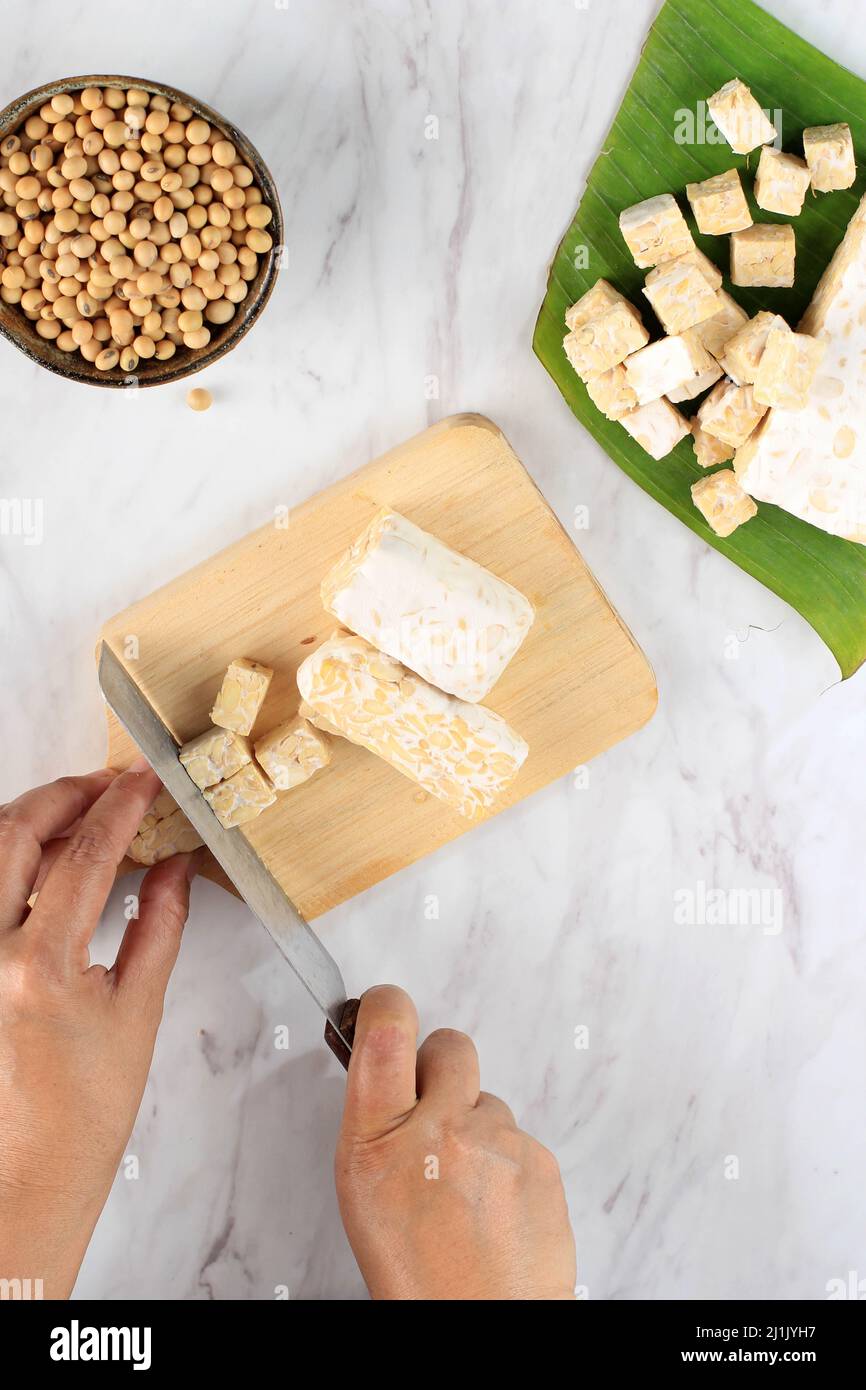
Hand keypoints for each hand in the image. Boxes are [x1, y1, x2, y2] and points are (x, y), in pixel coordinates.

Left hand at [0, 761, 201, 1298]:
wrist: (30, 1172)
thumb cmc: (84, 1111)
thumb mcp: (139, 1011)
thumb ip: (158, 924)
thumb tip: (175, 864)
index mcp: (41, 966)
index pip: (85, 855)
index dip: (119, 806)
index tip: (143, 780)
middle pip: (14, 833)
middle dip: (64, 794)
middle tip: (106, 784)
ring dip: (28, 820)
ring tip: (75, 815)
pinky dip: (8, 860)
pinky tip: (39, 862)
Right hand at [335, 985, 575, 1299]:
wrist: (483, 1324)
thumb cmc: (419, 1278)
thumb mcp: (365, 1195)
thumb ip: (378, 1128)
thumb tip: (389, 1075)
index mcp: (378, 1142)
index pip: (385, 1032)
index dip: (386, 1006)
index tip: (386, 1008)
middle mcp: (440, 1132)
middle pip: (449, 1046)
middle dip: (441, 1067)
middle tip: (434, 1109)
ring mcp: (497, 1143)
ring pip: (487, 1103)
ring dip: (477, 1130)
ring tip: (466, 1193)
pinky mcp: (541, 1160)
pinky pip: (519, 1139)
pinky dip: (508, 1164)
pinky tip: (496, 1208)